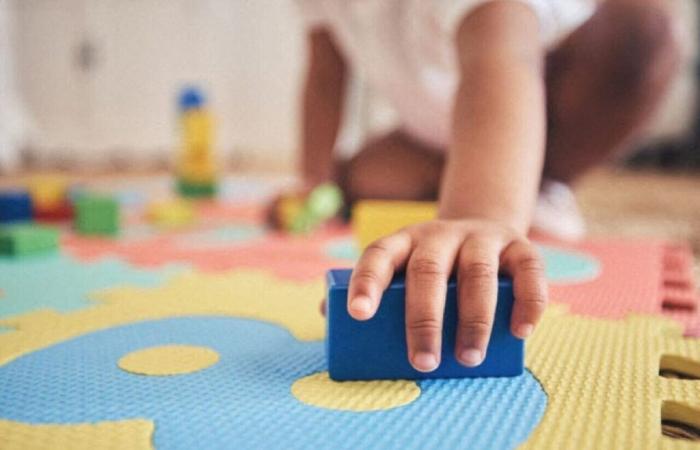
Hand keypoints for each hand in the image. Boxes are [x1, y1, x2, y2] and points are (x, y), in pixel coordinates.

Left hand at [347, 219, 547, 371]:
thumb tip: (329, 314)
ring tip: (469, 358)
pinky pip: (528, 271)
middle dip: (424, 319)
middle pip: (428, 271)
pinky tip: (520, 331)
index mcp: (404, 241)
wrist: (483, 231)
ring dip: (474, 320)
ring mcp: (481, 238)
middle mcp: (440, 235)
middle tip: (423, 362)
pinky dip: (528, 301)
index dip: (366, 282)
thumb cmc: (433, 265)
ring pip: (477, 274)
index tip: (358, 315)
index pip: (379, 255)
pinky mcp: (520, 246)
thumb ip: (371, 288)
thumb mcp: (402, 268)